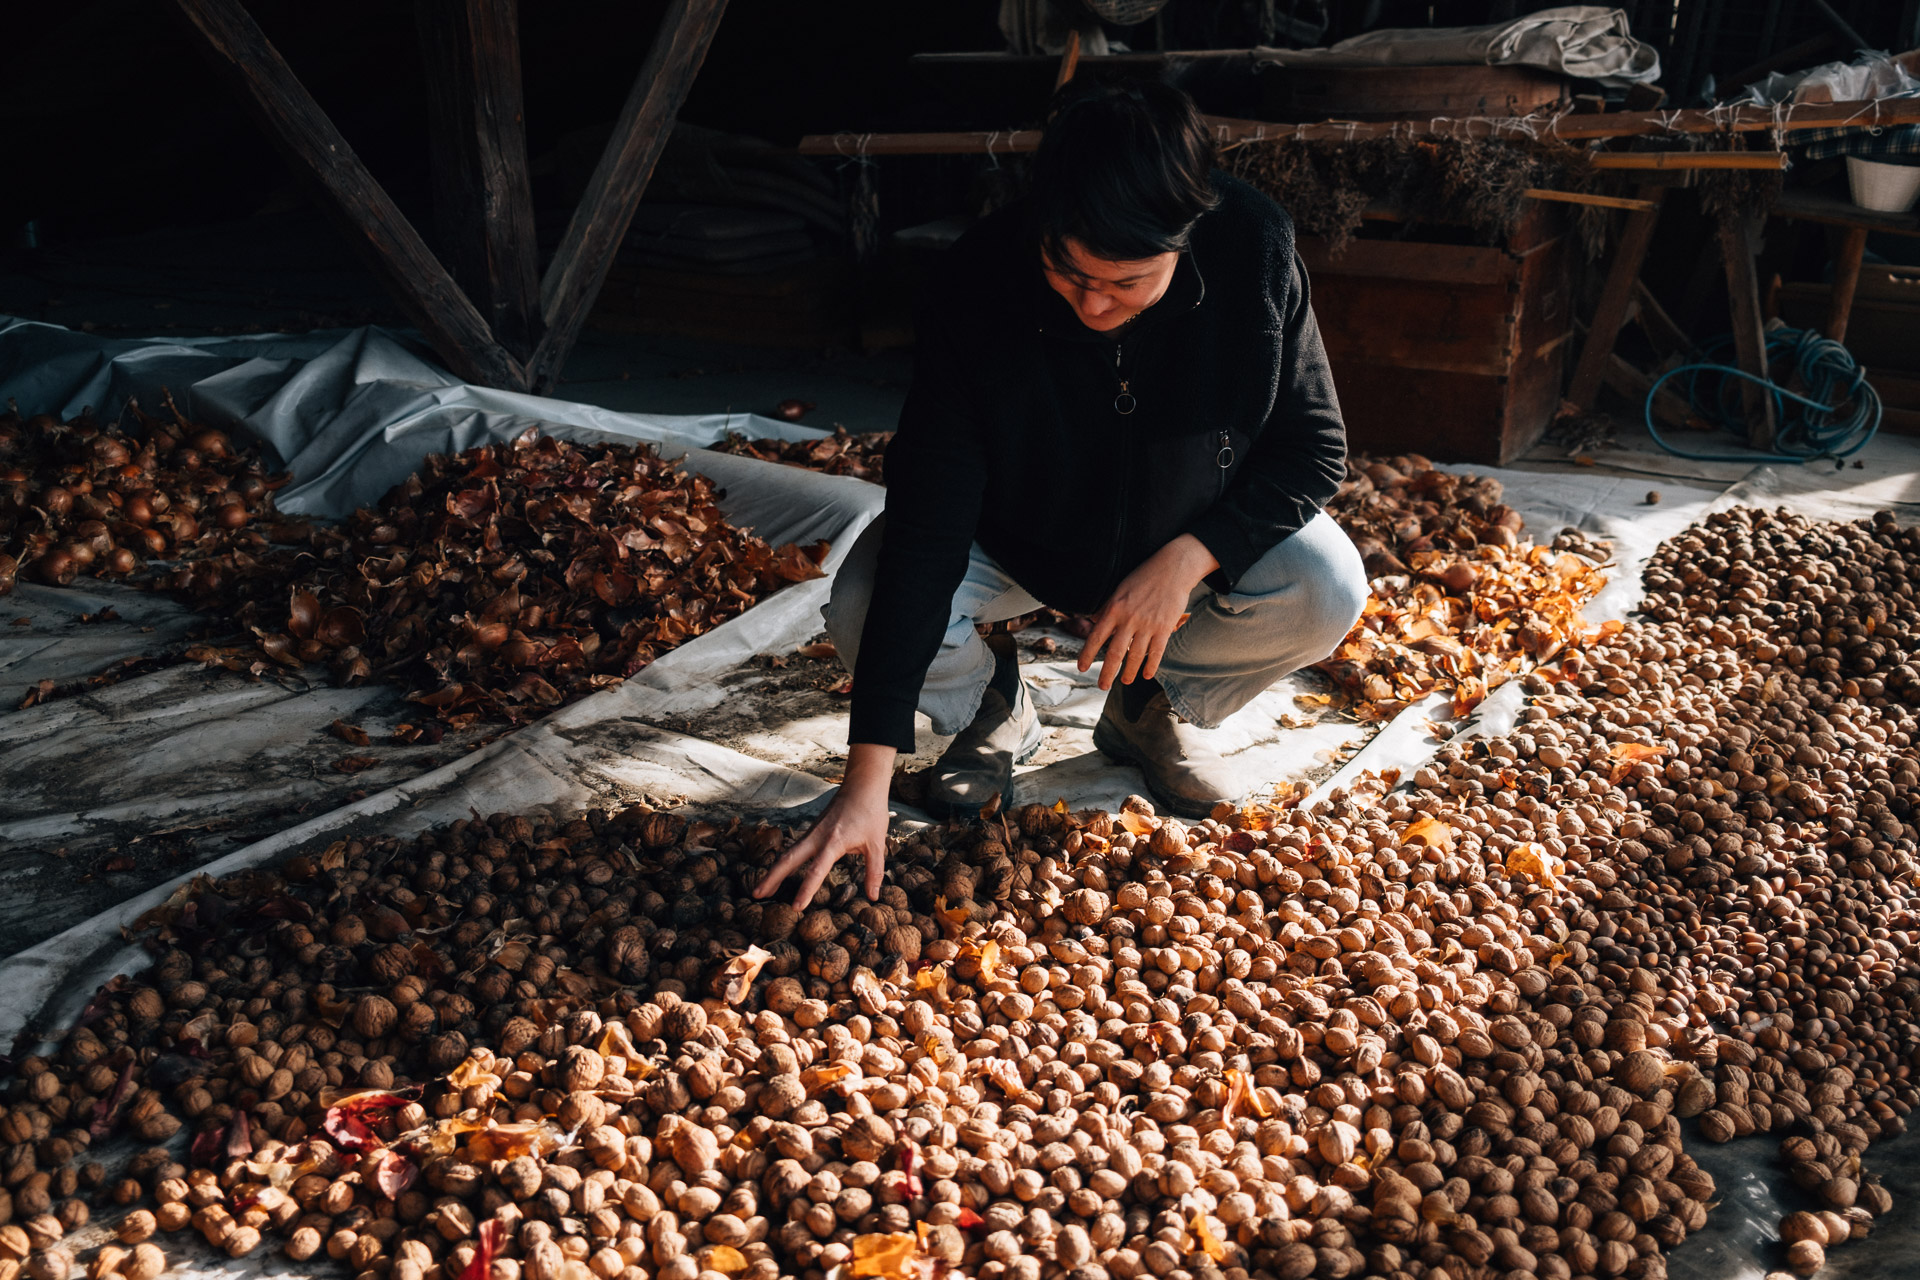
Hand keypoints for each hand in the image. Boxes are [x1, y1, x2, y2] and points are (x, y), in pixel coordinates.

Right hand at [753, 742, 896, 907]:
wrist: (862, 785)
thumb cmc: (871, 813)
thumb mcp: (877, 844)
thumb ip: (874, 871)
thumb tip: (873, 896)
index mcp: (833, 842)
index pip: (815, 871)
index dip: (805, 890)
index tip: (795, 908)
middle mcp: (817, 837)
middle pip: (788, 860)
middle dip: (771, 878)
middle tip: (755, 895)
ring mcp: (812, 833)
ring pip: (787, 854)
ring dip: (773, 871)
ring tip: (760, 890)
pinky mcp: (812, 830)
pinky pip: (794, 849)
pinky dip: (783, 862)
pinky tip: (779, 873)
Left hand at [1079, 533, 1218, 691]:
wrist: (1173, 568)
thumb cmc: (1143, 577)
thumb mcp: (1119, 589)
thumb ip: (1107, 608)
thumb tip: (1093, 622)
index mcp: (1114, 609)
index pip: (1096, 637)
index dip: (1087, 654)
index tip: (1081, 668)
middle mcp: (1129, 619)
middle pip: (1115, 653)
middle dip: (1107, 673)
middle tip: (1102, 687)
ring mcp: (1148, 624)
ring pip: (1135, 656)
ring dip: (1129, 672)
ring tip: (1125, 681)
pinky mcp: (1165, 627)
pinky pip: (1156, 652)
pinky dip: (1151, 666)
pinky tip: (1146, 675)